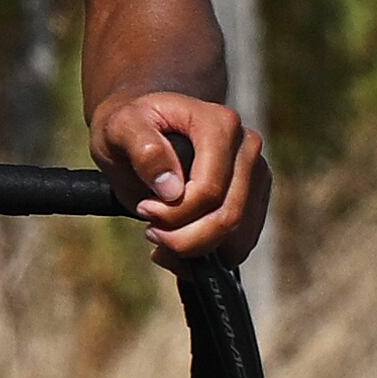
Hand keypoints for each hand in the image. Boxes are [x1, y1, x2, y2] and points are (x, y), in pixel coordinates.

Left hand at [91, 89, 268, 267]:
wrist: (144, 127)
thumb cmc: (130, 126)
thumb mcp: (120, 128)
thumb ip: (144, 151)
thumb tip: (172, 190)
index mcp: (220, 124)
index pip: (208, 190)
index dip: (173, 213)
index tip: (143, 210)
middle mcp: (247, 146)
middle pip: (228, 216)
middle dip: (183, 238)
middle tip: (151, 231)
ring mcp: (256, 172)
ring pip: (237, 237)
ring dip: (194, 249)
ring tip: (162, 235)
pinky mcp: (255, 197)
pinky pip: (240, 243)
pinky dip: (208, 254)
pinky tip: (179, 242)